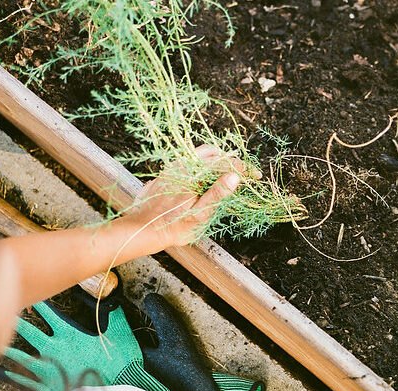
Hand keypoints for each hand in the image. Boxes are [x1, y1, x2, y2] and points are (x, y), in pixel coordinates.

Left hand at [122, 145, 257, 247]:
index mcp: (191, 175)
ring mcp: (172, 169)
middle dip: (229, 161)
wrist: (142, 229)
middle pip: (211, 153)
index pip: (223, 162)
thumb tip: (235, 177)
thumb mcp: (200, 214)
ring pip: (199, 157)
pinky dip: (204, 168)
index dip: (242, 168)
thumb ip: (217, 193)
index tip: (255, 175)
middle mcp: (181, 166)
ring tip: (228, 177)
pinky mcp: (167, 175)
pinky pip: (190, 164)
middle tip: (243, 174)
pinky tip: (208, 181)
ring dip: (217, 163)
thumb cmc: (172, 227)